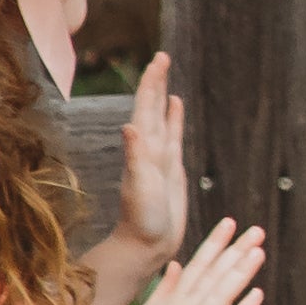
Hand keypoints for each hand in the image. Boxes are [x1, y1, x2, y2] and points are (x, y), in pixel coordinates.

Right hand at [102, 215, 264, 304]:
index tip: (230, 223)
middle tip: (256, 231)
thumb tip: (175, 265)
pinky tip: (257, 293)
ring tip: (258, 251)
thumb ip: (164, 289)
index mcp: (172, 300)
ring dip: (241, 271)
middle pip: (214, 275)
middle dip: (236, 251)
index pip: (198, 265)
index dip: (215, 243)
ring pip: (222, 294)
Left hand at [111, 51, 187, 269]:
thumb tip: (130, 125)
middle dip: (156, 82)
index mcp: (143, 148)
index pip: (147, 107)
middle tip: (162, 56)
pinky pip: (173, 136)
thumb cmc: (141, 221)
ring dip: (163, 97)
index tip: (159, 59)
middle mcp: (150, 149)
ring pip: (163, 119)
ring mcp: (160, 159)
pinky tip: (175, 108)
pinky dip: (174, 119)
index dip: (152, 83)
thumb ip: (135, 157)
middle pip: (153, 107)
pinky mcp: (172, 171)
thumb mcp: (139, 187)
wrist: (146, 247)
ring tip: (166, 77)